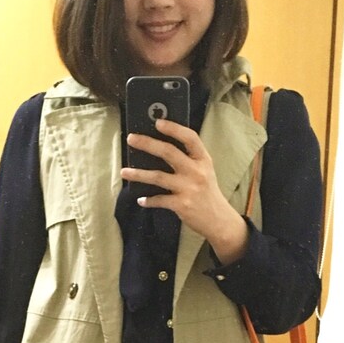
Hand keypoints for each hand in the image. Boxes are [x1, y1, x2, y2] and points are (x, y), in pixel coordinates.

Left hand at [122, 119, 249, 264]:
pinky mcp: (182, 205)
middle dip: (147, 144)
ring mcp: (188, 188)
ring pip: (158, 177)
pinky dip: (148, 200)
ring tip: (124, 172)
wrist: (219, 220)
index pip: (190, 138)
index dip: (174, 128)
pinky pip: (159, 200)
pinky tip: (140, 199)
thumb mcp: (205, 170)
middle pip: (169, 152)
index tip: (158, 122)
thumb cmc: (207, 192)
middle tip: (131, 139)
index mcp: (203, 160)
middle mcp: (196, 172)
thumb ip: (189, 158)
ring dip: (138, 174)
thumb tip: (162, 145)